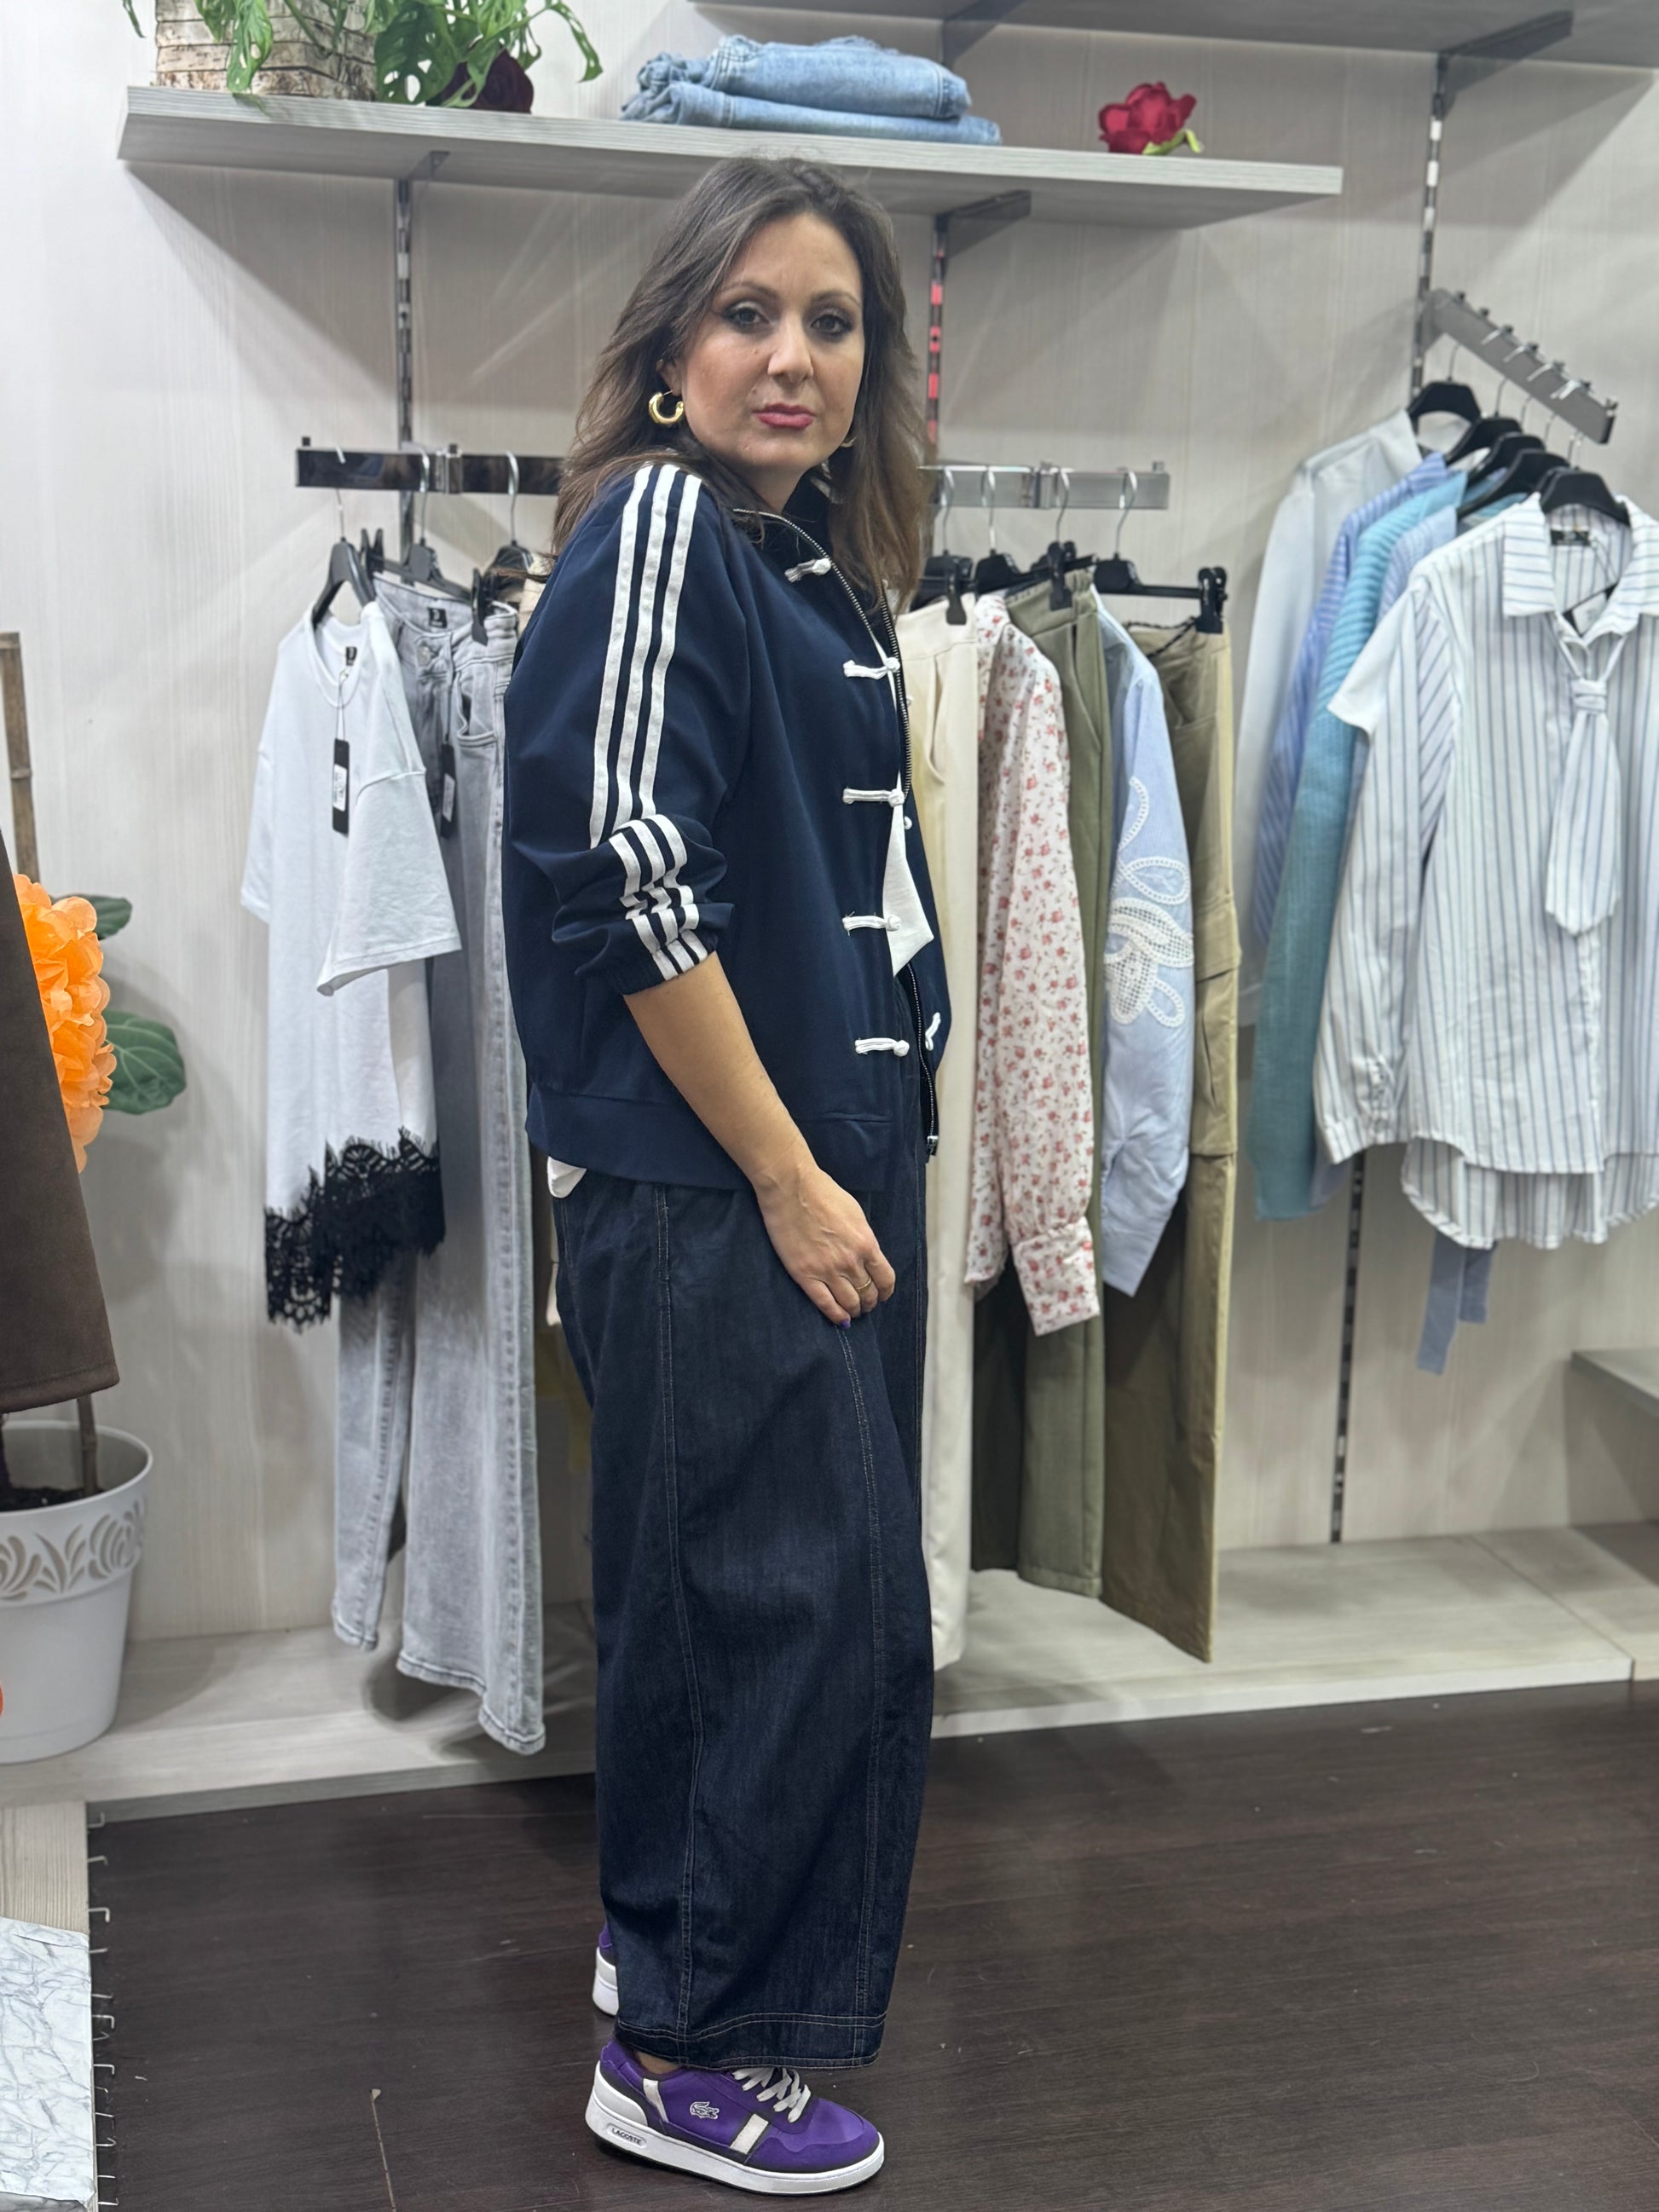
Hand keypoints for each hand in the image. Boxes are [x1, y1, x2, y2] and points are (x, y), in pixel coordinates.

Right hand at [753, 1156, 896, 1324]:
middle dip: (870, 1302)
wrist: (791, 1187)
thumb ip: (863, 1238)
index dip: (886, 1291)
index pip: (886, 1279)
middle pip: (868, 1293)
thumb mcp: (855, 1214)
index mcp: (866, 1244)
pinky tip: (839, 1319)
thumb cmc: (823, 1193)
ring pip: (849, 1302)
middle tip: (865, 1304)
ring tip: (852, 1312)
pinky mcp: (805, 1275)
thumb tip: (867, 1256)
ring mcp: (827, 1270)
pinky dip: (835, 1315)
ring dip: (854, 1310)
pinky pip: (825, 1304)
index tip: (883, 1295)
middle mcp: (851, 1261)